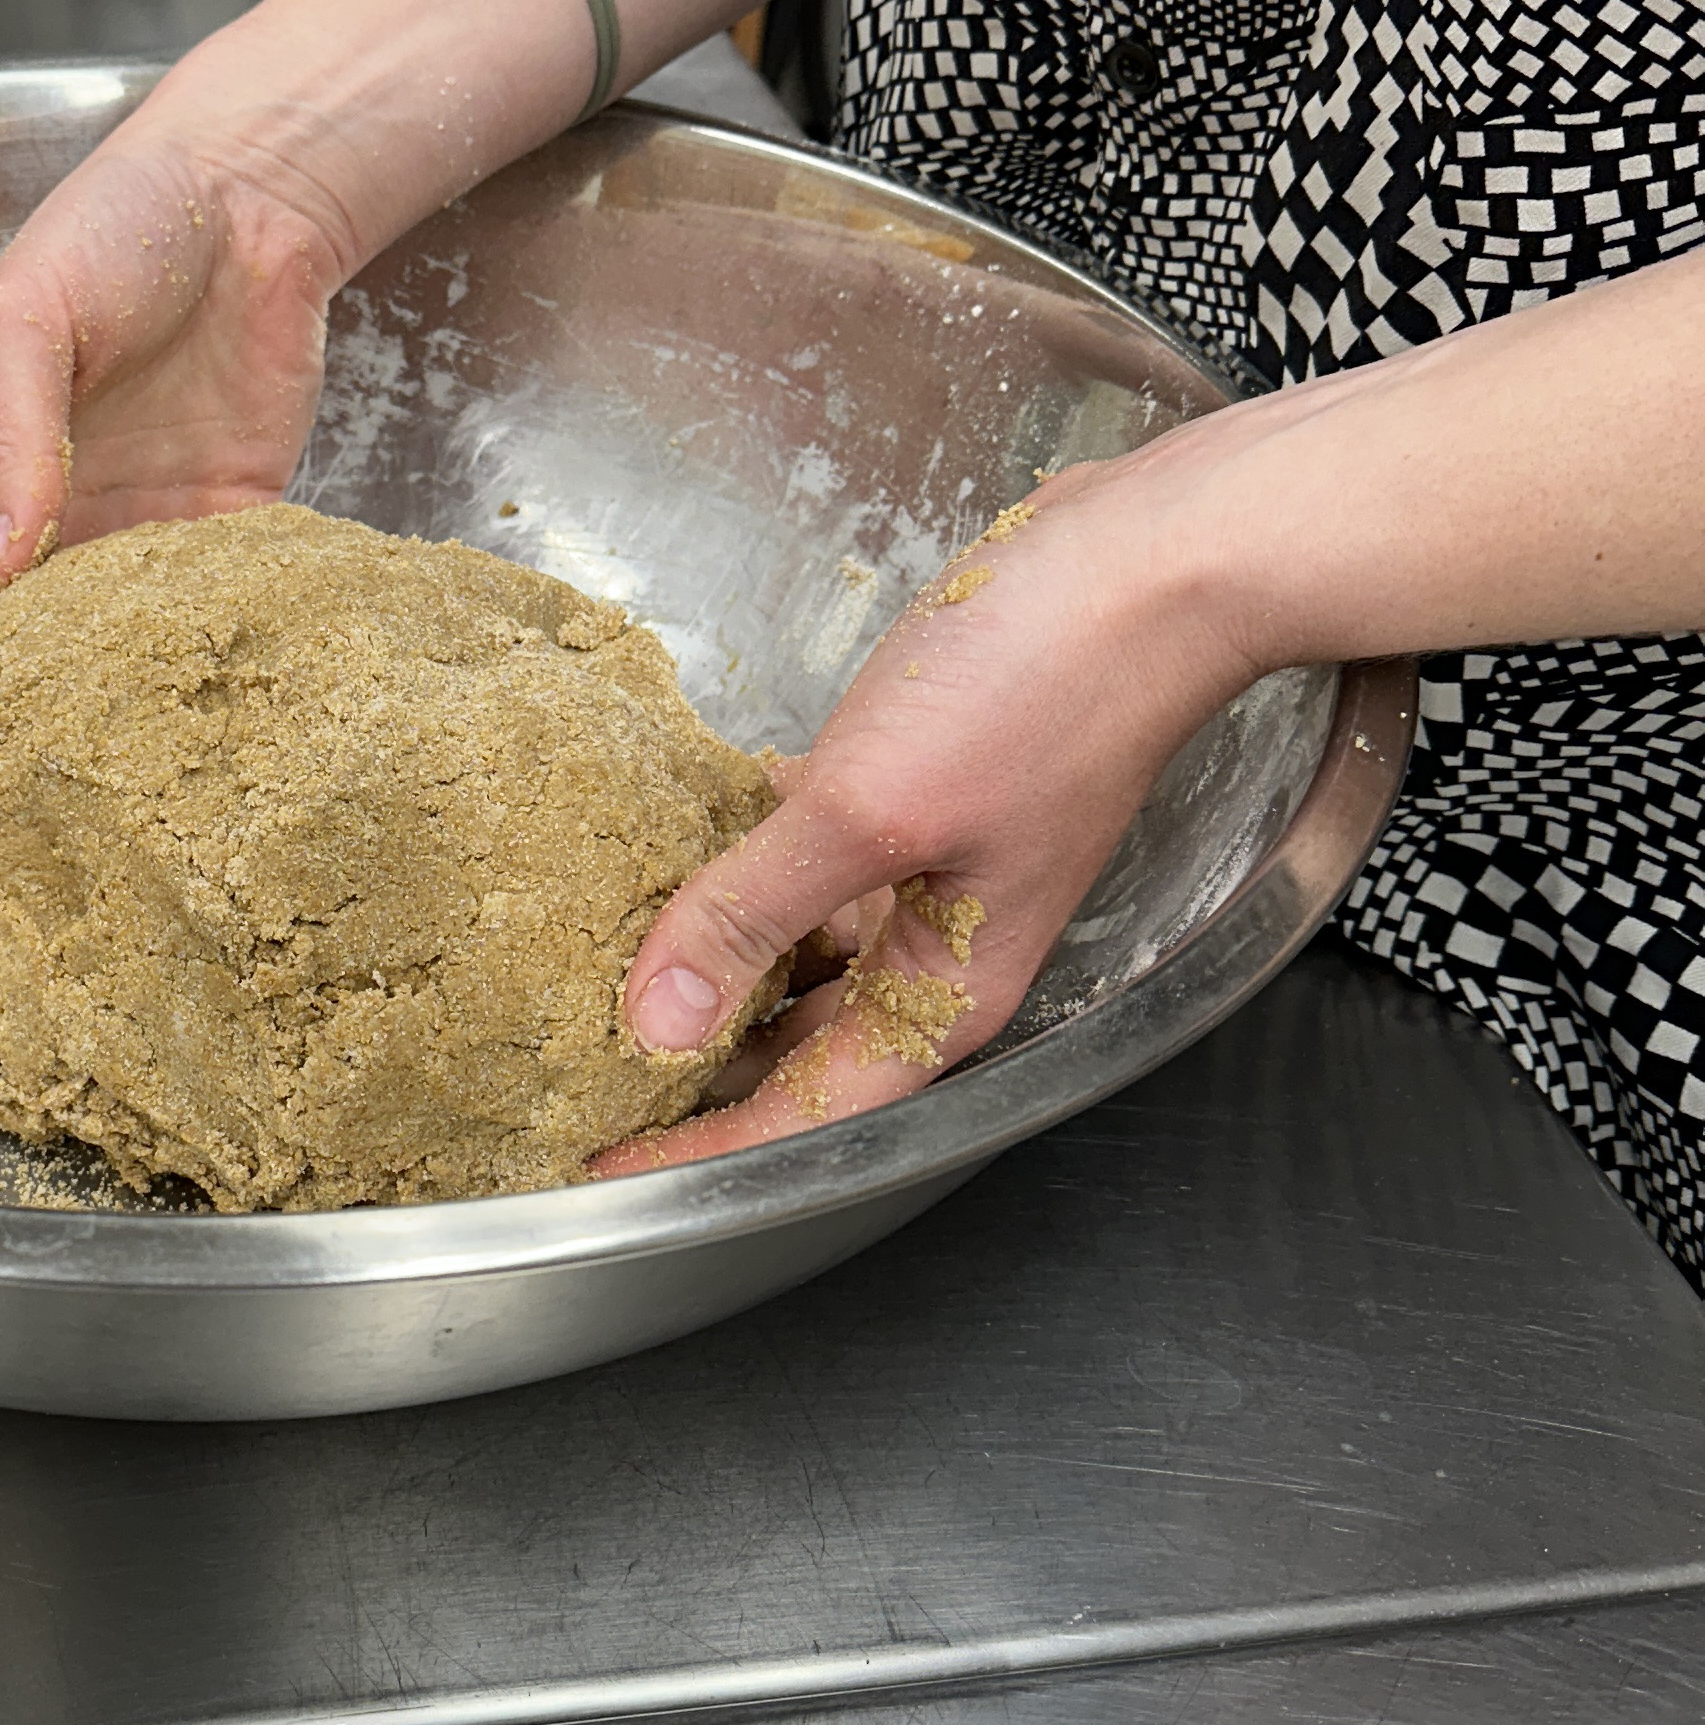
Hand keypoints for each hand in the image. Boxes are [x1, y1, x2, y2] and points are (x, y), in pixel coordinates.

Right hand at [0, 120, 352, 742]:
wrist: (251, 194)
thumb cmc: (112, 226)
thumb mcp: (27, 315)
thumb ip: (13, 435)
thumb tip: (2, 564)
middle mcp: (54, 514)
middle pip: (13, 645)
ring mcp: (144, 525)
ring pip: (111, 647)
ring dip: (104, 713)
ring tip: (100, 799)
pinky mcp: (234, 522)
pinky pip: (215, 609)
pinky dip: (210, 660)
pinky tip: (213, 721)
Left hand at [594, 434, 1262, 1171]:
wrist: (1146, 567)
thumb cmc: (1045, 691)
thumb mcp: (872, 813)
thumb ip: (757, 915)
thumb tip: (657, 1021)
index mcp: (939, 990)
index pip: (802, 1108)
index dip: (699, 1143)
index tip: (599, 1158)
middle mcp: (931, 943)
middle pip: (791, 1035)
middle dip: (692, 1057)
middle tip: (577, 1065)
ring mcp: (923, 861)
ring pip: (792, 938)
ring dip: (707, 946)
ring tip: (593, 955)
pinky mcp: (909, 782)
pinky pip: (804, 846)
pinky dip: (739, 849)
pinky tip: (668, 832)